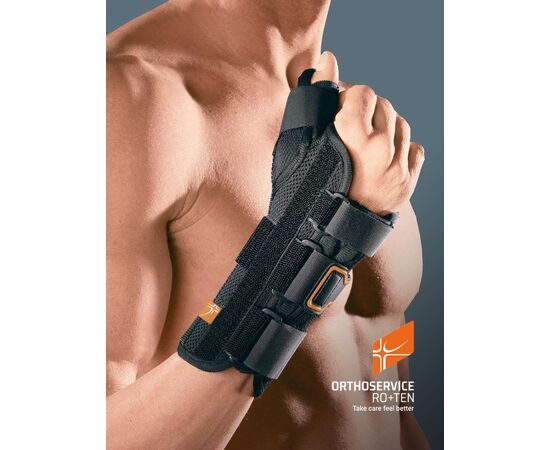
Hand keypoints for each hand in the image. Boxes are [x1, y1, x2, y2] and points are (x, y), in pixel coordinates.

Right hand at [312, 52, 424, 215]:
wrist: (320, 235)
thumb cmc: (305, 189)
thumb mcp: (303, 142)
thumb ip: (317, 98)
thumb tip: (329, 59)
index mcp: (357, 142)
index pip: (363, 93)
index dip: (344, 98)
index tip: (334, 111)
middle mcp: (384, 156)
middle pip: (384, 105)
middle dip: (364, 109)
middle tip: (346, 126)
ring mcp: (399, 172)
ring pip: (401, 124)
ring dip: (383, 126)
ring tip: (363, 143)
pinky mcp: (408, 184)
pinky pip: (415, 148)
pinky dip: (400, 147)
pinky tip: (380, 157)